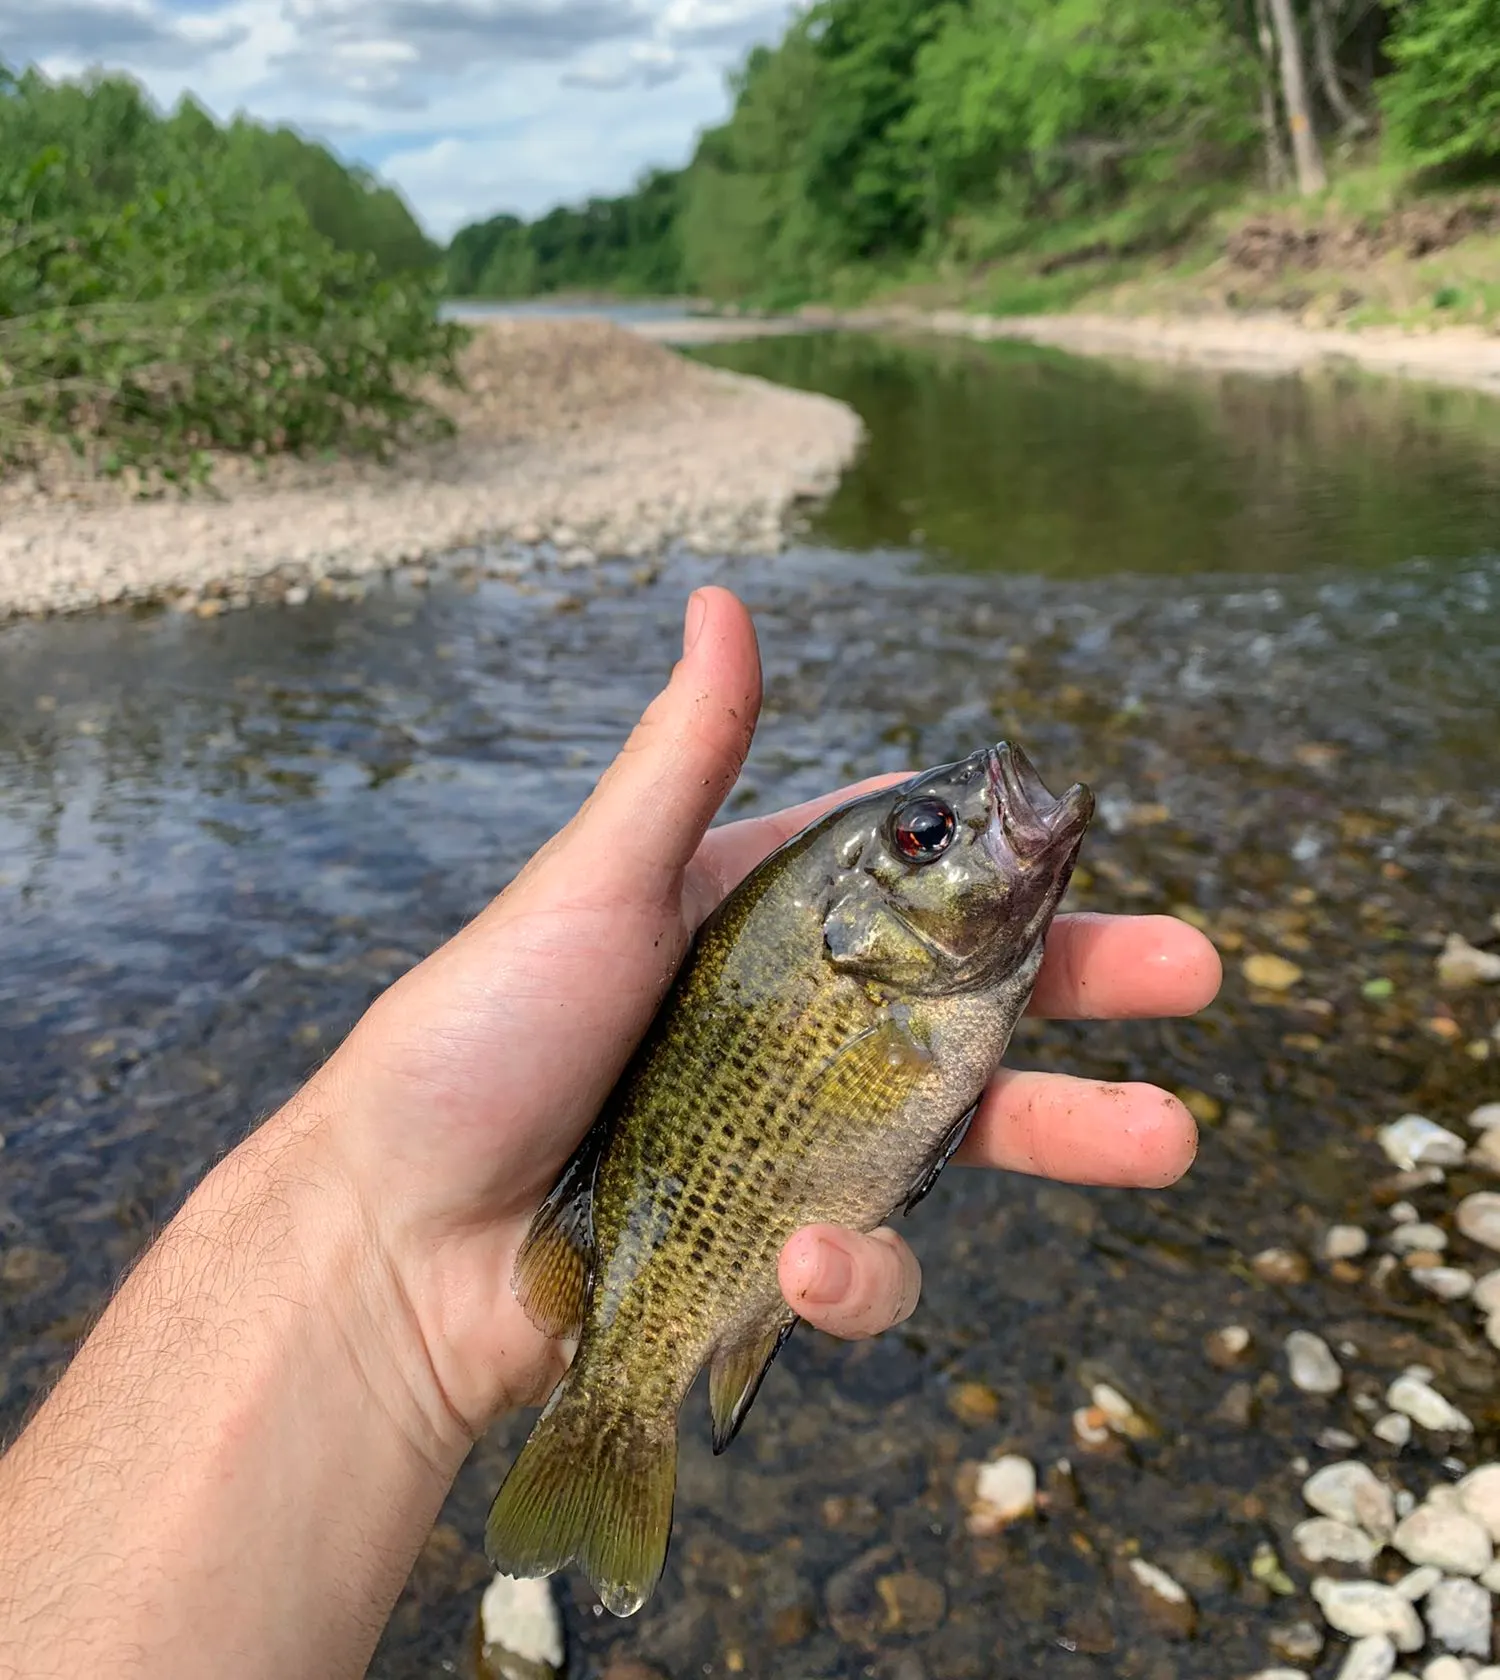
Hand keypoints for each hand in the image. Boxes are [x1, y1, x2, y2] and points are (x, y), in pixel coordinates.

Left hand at [310, 587, 1218, 1452]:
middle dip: (1085, 992)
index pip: (907, 884)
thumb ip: (684, 762)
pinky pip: (861, 1263)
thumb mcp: (595, 887)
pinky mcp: (771, 1254)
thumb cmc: (476, 1040)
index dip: (1001, 869)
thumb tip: (721, 597)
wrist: (395, 1241)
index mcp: (754, 931)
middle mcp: (787, 1031)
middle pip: (966, 1004)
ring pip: (956, 1134)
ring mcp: (787, 1144)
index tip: (1089, 856)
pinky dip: (854, 1273)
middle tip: (1194, 976)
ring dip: (1063, 1133)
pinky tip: (807, 1266)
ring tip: (1160, 1139)